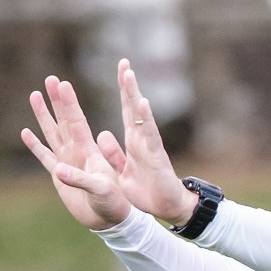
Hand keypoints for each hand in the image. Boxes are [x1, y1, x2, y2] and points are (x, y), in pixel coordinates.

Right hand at [21, 76, 131, 230]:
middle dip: (56, 100)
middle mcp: (77, 151)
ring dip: (43, 115)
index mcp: (90, 151)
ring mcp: (67, 162)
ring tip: (34, 95)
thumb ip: (80, 179)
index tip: (63, 84)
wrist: (110, 218)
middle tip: (50, 79)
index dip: (70, 103)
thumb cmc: (113, 202)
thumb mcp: (100, 189)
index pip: (77, 121)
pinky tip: (26, 132)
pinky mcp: (59, 176)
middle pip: (64, 120)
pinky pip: (45, 157)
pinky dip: (35, 146)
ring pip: (52, 133)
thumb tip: (59, 170)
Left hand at [99, 59, 197, 225]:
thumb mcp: (122, 172)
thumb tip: (102, 134)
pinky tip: (142, 102)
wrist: (167, 208)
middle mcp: (142, 139)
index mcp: (133, 142)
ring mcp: (149, 145)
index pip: (126, 112)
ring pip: (141, 115)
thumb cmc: (147, 191)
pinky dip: (146, 118)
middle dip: (128, 85)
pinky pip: (150, 134)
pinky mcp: (156, 155)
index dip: (123, 92)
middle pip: (133, 107)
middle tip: (124, 62)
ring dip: (134, 94)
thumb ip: (113, 154)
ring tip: (129, 75)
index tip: (120, 71)